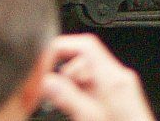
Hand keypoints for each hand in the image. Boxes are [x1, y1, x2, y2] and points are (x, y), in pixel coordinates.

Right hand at [40, 34, 155, 120]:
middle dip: (62, 76)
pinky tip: (76, 112)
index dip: (60, 47)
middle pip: (82, 62)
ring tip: (64, 108)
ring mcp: (119, 91)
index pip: (85, 45)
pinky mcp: (118, 102)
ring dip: (70, 89)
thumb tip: (46, 80)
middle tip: (47, 93)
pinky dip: (80, 98)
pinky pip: (94, 92)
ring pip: (86, 78)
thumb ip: (68, 98)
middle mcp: (119, 80)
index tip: (40, 61)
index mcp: (115, 78)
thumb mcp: (91, 118)